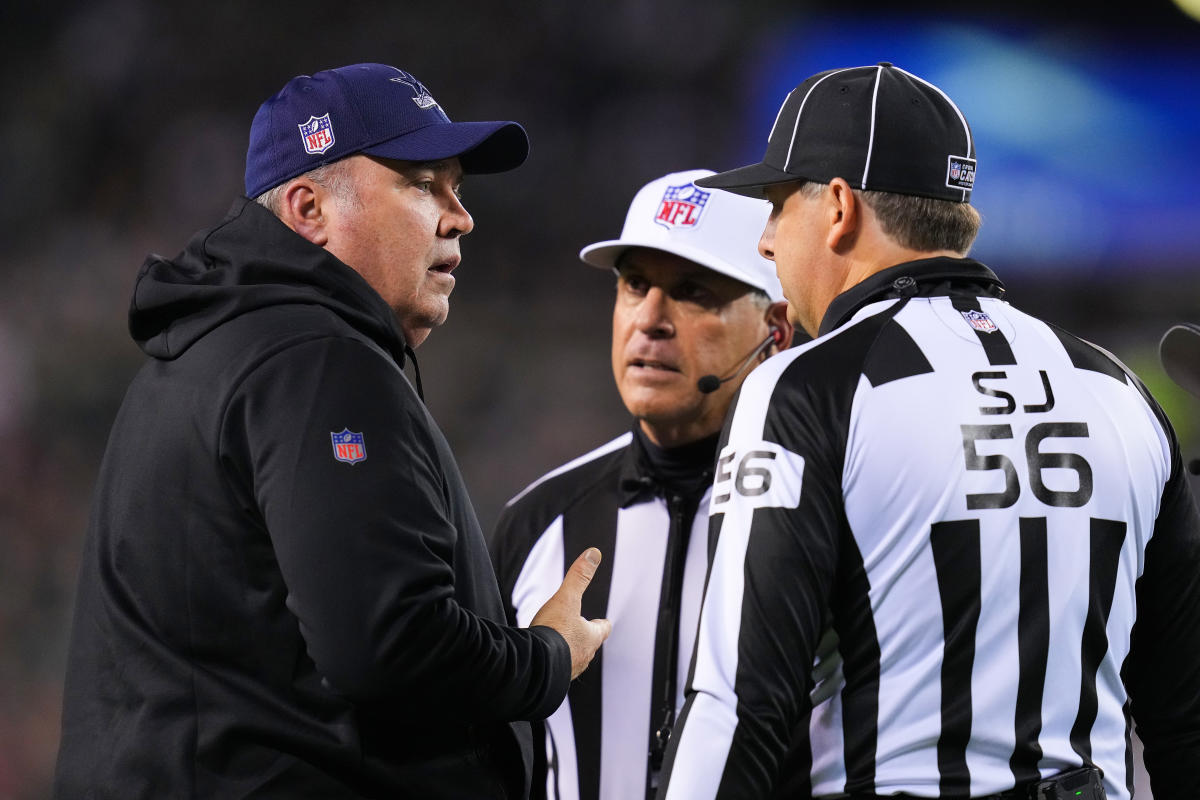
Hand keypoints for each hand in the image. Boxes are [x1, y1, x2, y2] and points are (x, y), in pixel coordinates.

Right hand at [529, 547, 612, 679]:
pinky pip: (556, 670)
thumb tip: (594, 553)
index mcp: (590, 637)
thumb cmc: (553, 633)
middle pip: (589, 645)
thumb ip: (579, 577)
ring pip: (574, 659)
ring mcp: (569, 670)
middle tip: (581, 633)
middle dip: (585, 638)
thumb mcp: (566, 598)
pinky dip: (553, 664)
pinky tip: (544, 660)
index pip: (603, 629)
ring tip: (561, 647)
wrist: (534, 666)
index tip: (604, 622)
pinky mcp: (552, 679)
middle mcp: (583, 656)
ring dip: (569, 652)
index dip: (602, 624)